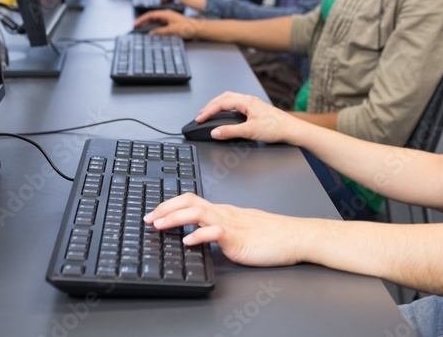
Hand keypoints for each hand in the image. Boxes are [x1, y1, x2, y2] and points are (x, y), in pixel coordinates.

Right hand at [134, 9, 203, 38]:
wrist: (197, 29)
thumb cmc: (187, 28)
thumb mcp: (172, 30)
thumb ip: (160, 31)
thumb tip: (151, 33)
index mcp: (166, 14)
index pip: (150, 15)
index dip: (142, 19)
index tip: (136, 24)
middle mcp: (167, 15)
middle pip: (151, 16)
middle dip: (143, 21)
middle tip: (136, 26)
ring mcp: (169, 18)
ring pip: (155, 20)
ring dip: (148, 23)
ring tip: (141, 28)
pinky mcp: (171, 23)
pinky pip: (160, 23)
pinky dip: (154, 26)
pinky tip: (151, 30)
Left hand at [144, 193, 306, 266]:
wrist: (294, 236)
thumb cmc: (272, 234)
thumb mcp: (241, 229)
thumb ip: (221, 230)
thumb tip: (202, 235)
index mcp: (223, 211)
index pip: (191, 200)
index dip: (170, 205)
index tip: (153, 214)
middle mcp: (224, 213)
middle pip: (189, 202)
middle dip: (165, 208)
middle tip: (148, 218)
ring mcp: (231, 224)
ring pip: (198, 213)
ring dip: (175, 219)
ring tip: (159, 226)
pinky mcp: (238, 238)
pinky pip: (215, 233)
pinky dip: (198, 236)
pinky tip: (188, 242)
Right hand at [197, 92, 300, 144]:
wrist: (292, 130)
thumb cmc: (276, 128)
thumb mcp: (250, 131)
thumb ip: (230, 131)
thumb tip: (215, 132)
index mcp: (246, 101)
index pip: (221, 103)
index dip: (208, 111)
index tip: (199, 118)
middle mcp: (249, 100)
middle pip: (224, 97)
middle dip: (211, 105)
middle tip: (201, 114)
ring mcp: (253, 103)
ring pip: (230, 99)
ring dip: (218, 105)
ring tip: (210, 112)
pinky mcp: (256, 109)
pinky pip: (236, 103)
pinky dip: (226, 107)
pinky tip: (226, 113)